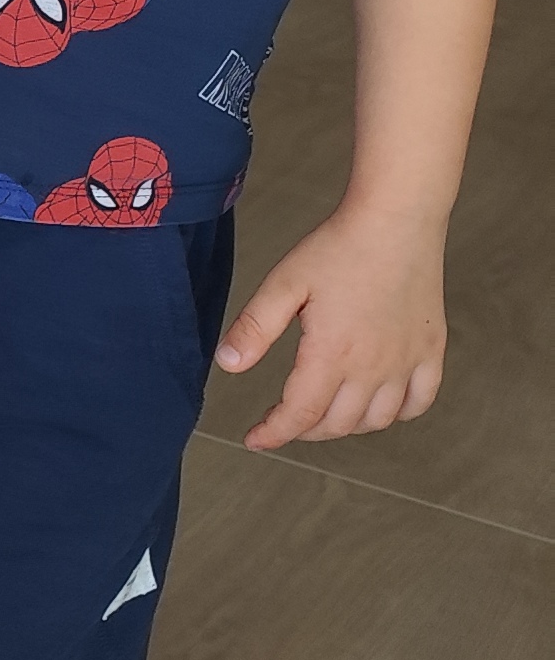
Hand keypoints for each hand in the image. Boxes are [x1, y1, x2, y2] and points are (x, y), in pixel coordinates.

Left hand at [214, 205, 447, 449]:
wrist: (396, 220)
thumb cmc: (338, 248)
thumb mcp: (284, 283)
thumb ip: (255, 328)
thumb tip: (227, 365)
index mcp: (333, 354)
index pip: (300, 414)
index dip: (274, 434)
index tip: (255, 440)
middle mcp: (373, 367)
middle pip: (337, 423)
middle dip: (304, 430)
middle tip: (284, 421)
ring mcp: (406, 361)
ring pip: (378, 420)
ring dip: (347, 426)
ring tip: (324, 413)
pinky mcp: (431, 350)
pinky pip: (419, 401)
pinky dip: (398, 413)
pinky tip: (379, 404)